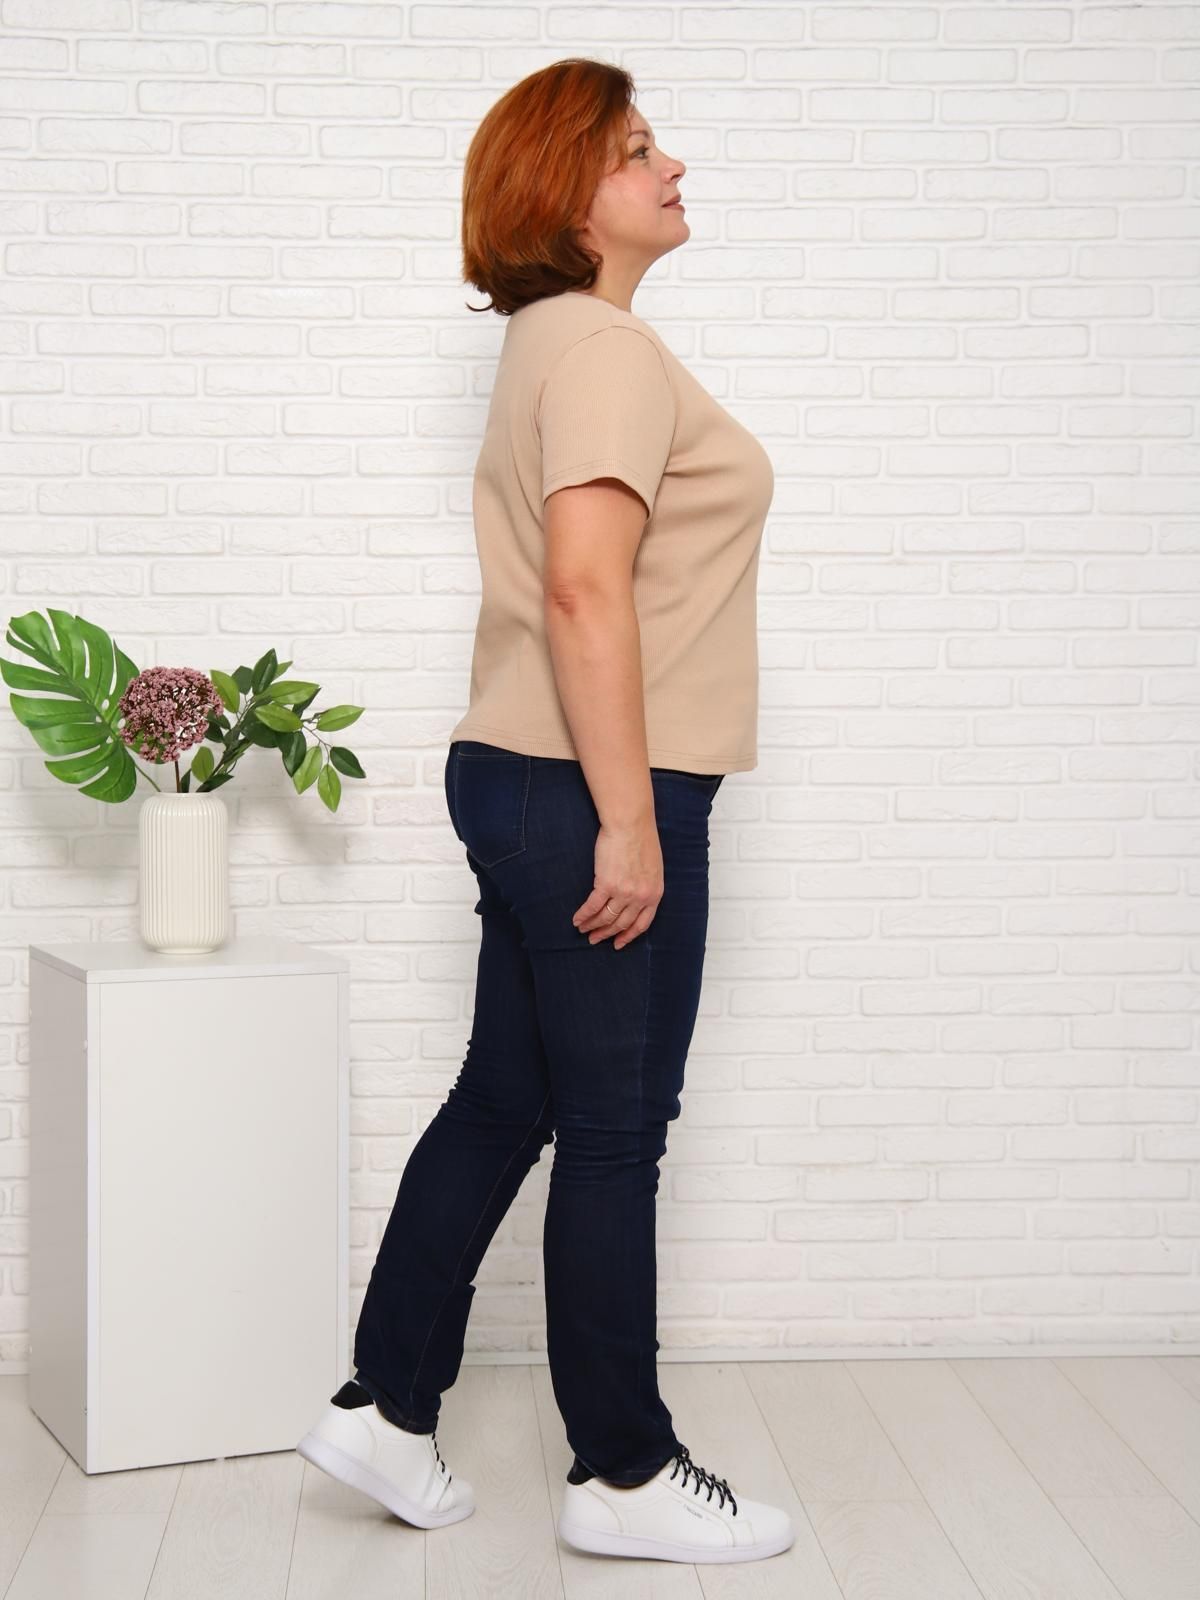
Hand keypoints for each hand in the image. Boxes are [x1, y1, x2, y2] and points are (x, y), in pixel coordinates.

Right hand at [572, 818, 663, 950]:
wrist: (630, 823)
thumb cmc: (642, 838)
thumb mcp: (653, 867)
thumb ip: (646, 884)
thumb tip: (634, 896)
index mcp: (654, 893)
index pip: (642, 924)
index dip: (628, 935)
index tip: (618, 943)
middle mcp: (640, 897)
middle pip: (621, 923)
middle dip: (606, 934)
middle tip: (595, 939)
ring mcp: (624, 892)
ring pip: (606, 917)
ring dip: (592, 926)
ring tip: (583, 930)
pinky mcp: (606, 884)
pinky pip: (592, 906)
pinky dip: (583, 915)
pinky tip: (577, 920)